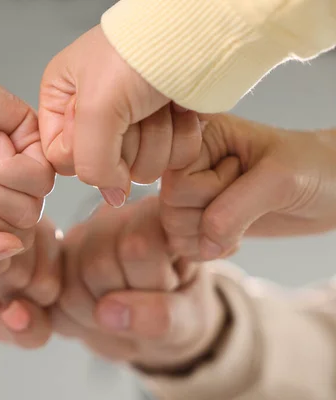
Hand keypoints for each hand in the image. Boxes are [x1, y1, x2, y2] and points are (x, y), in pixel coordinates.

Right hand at [39, 25, 201, 206]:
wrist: (197, 33)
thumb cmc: (140, 51)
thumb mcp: (97, 107)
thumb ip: (91, 162)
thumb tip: (112, 196)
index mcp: (63, 101)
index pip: (61, 158)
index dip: (85, 152)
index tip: (102, 125)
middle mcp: (94, 115)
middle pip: (105, 167)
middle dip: (128, 143)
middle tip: (135, 109)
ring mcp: (133, 126)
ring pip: (141, 169)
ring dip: (158, 138)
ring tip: (158, 104)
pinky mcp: (166, 131)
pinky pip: (172, 162)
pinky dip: (181, 137)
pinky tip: (178, 109)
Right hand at [53, 197, 223, 369]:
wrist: (154, 327)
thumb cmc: (180, 312)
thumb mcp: (189, 319)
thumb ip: (161, 316)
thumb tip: (105, 312)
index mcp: (154, 215)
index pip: (136, 246)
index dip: (149, 282)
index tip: (170, 288)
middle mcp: (110, 216)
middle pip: (97, 266)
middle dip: (120, 302)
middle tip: (143, 308)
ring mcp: (76, 239)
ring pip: (69, 287)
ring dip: (97, 317)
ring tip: (122, 314)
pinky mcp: (55, 264)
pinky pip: (52, 303)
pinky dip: (75, 322)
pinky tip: (98, 316)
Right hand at [160, 114, 335, 260]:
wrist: (334, 190)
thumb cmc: (314, 168)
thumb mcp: (278, 180)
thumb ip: (234, 209)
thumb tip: (204, 244)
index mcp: (201, 136)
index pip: (174, 181)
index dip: (207, 191)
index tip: (240, 172)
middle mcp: (190, 162)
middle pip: (169, 207)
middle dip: (209, 216)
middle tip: (245, 200)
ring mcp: (194, 191)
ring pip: (172, 229)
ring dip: (209, 237)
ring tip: (243, 219)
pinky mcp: (201, 216)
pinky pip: (182, 244)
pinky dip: (209, 249)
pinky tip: (234, 235)